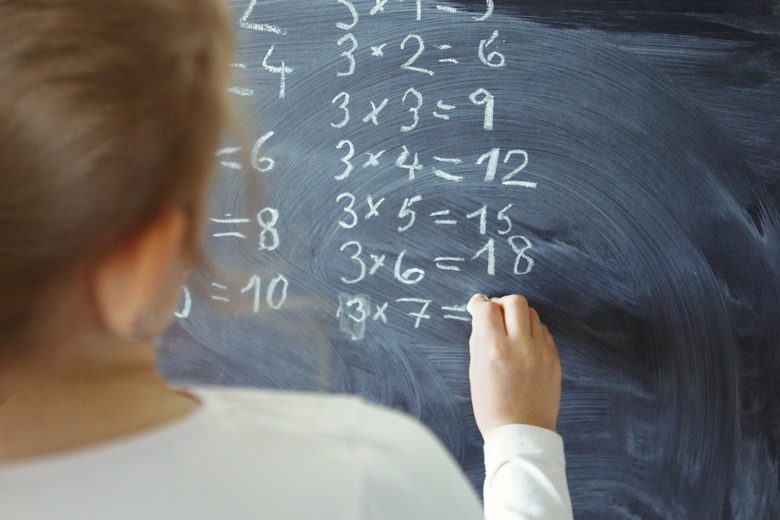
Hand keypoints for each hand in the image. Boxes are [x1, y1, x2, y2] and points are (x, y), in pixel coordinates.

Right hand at [467, 294, 560, 437]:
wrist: (522, 432)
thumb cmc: (493, 407)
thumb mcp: (476, 372)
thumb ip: (478, 340)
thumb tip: (480, 316)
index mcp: (495, 350)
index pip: (487, 309)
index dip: (479, 304)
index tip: (477, 307)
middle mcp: (520, 347)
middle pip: (514, 301)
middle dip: (501, 303)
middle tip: (495, 314)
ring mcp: (541, 352)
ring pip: (532, 313)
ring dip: (517, 316)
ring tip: (510, 330)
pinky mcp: (554, 359)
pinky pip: (543, 331)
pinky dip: (531, 331)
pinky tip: (523, 344)